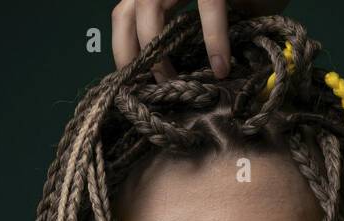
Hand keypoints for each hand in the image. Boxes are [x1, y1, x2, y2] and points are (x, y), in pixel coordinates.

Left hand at [111, 0, 290, 83]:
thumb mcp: (214, 20)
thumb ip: (191, 41)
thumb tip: (174, 85)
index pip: (124, 17)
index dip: (123, 50)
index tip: (133, 84)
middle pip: (125, 13)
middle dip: (128, 54)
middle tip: (144, 89)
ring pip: (151, 6)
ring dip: (158, 50)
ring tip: (173, 82)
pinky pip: (210, 6)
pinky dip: (213, 40)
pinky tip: (221, 68)